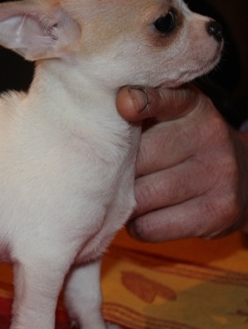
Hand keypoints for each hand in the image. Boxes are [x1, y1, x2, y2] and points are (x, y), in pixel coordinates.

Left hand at [116, 85, 247, 240]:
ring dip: (126, 203)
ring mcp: (218, 174)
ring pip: (141, 198)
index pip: (166, 100)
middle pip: (139, 160)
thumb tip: (95, 118)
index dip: (144, 102)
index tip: (124, 104)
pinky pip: (150, 227)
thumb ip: (137, 114)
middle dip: (119, 173)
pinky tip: (149, 214)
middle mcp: (209, 136)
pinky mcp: (217, 212)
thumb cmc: (184, 147)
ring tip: (134, 196)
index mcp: (192, 107)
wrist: (244, 179)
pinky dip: (139, 225)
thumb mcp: (169, 119)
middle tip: (118, 175)